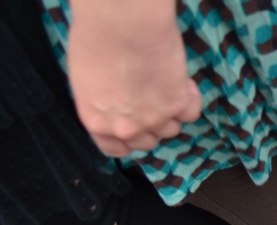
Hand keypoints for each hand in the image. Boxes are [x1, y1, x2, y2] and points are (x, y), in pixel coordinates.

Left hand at [67, 0, 201, 156]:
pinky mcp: (178, 104)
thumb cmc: (95, 37)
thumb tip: (115, 101)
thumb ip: (101, 100)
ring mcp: (154, 119)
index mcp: (97, 121)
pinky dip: (190, 99)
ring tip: (166, 82)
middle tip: (151, 99)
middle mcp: (126, 127)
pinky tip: (182, 80)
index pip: (114, 149)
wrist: (122, 23)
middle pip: (148, 142)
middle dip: (151, 124)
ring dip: (171, 111)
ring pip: (172, 129)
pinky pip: (191, 113)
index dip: (126, 140)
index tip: (134, 128)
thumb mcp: (85, 77)